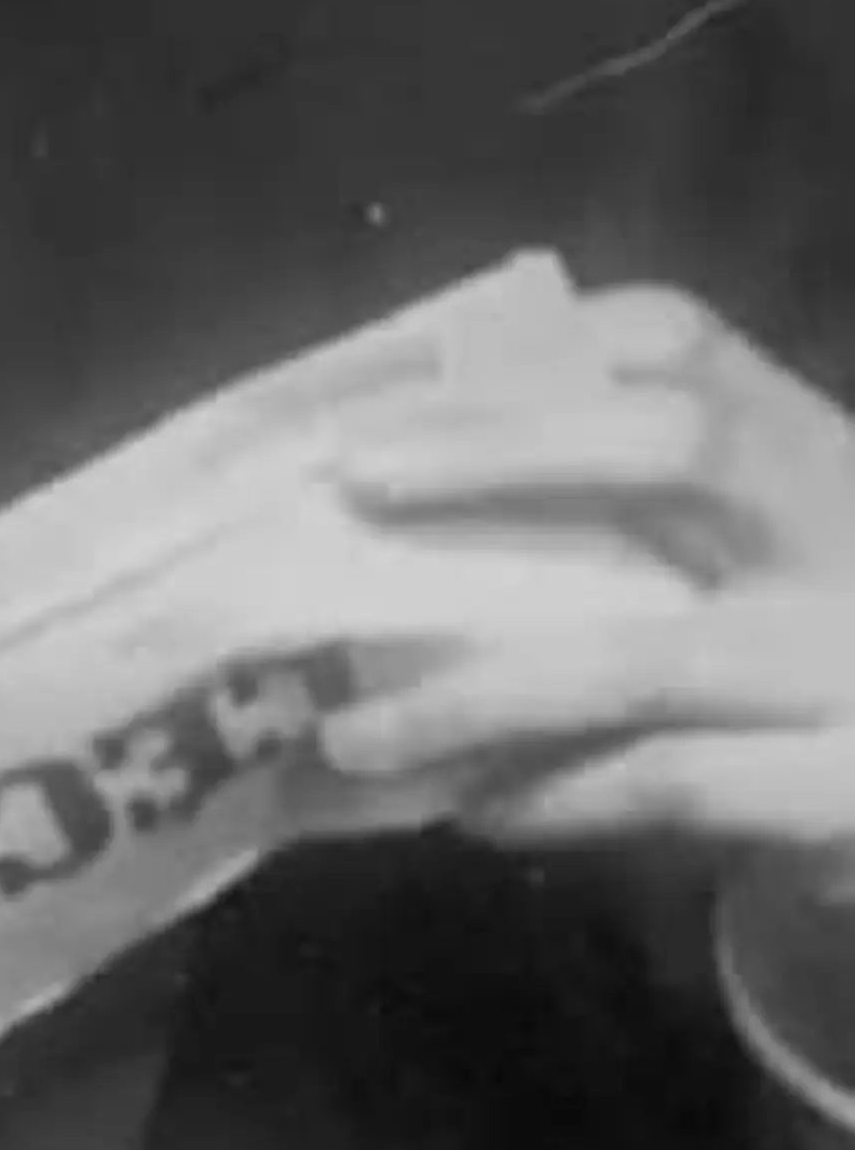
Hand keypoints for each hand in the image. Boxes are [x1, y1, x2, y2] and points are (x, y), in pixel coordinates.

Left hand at [317, 286, 854, 893]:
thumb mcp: (747, 561)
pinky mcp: (847, 789)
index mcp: (815, 450)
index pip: (681, 339)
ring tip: (349, 736)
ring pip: (638, 660)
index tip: (388, 392)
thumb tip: (389, 480)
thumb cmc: (799, 675)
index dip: (528, 352)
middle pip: (677, 442)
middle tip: (345, 485)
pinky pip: (671, 782)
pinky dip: (556, 796)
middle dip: (493, 454)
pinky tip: (476, 810)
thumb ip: (626, 516)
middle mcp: (849, 528)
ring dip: (472, 699)